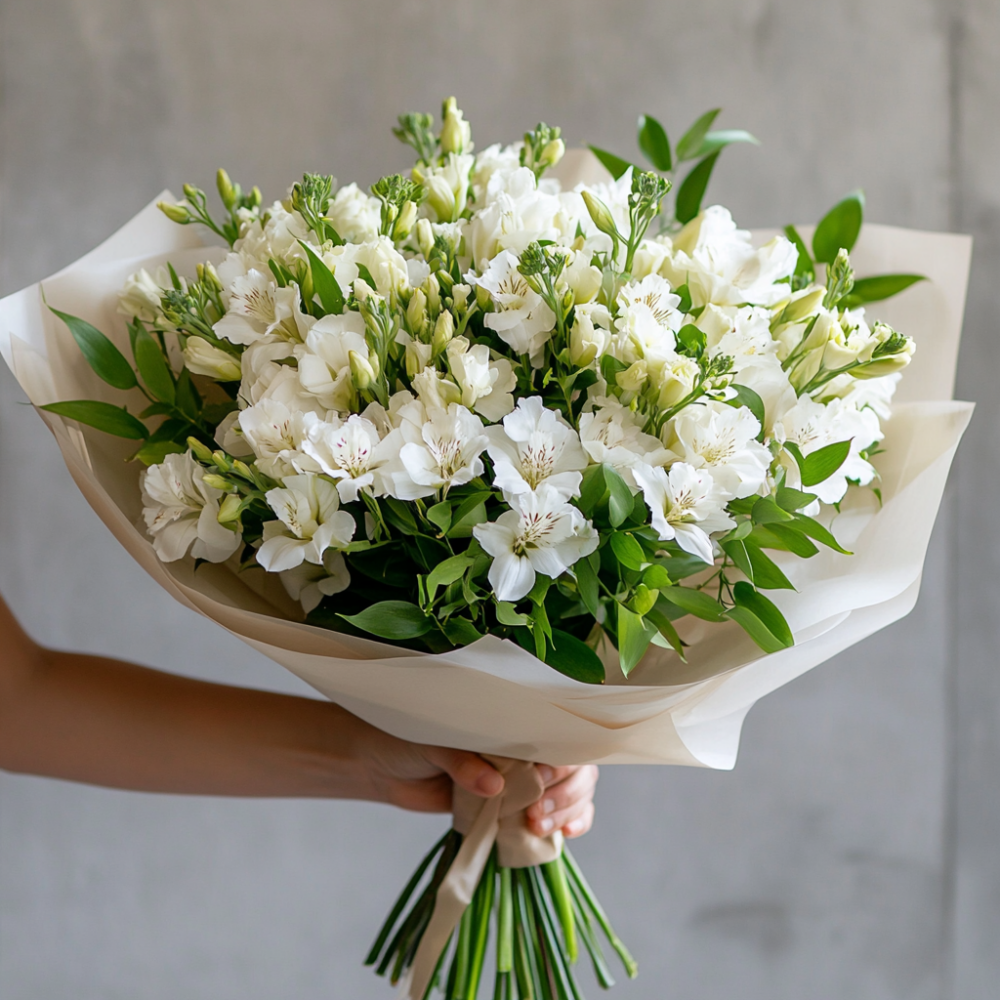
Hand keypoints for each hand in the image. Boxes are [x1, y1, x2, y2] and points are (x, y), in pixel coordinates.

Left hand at [352, 720, 597, 837]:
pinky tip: (565, 835)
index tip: (542, 777)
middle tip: (538, 812)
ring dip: (568, 810)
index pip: (559, 733)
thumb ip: (462, 762)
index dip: (561, 758)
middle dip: (568, 790)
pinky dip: (568, 823)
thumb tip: (494, 786)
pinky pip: (555, 813)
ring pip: (573, 789)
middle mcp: (524, 744)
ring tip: (539, 826)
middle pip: (576, 764)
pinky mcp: (513, 804)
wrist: (381, 765)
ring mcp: (522, 776)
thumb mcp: (433, 743)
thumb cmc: (407, 738)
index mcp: (510, 718)